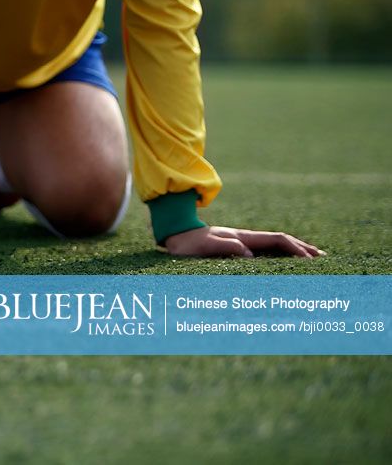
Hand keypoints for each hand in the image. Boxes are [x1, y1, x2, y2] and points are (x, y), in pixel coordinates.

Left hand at [164, 225, 325, 258]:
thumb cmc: (187, 243)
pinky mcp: (236, 248)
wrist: (174, 235)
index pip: (276, 240)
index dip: (296, 249)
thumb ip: (225, 246)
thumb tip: (249, 253)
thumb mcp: (204, 246)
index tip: (311, 260)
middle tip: (324, 258)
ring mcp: (242, 241)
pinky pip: (264, 252)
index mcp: (242, 236)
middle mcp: (245, 237)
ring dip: (293, 252)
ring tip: (312, 260)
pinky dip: (279, 256)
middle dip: (302, 249)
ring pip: (274, 246)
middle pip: (281, 241)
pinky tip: (283, 263)